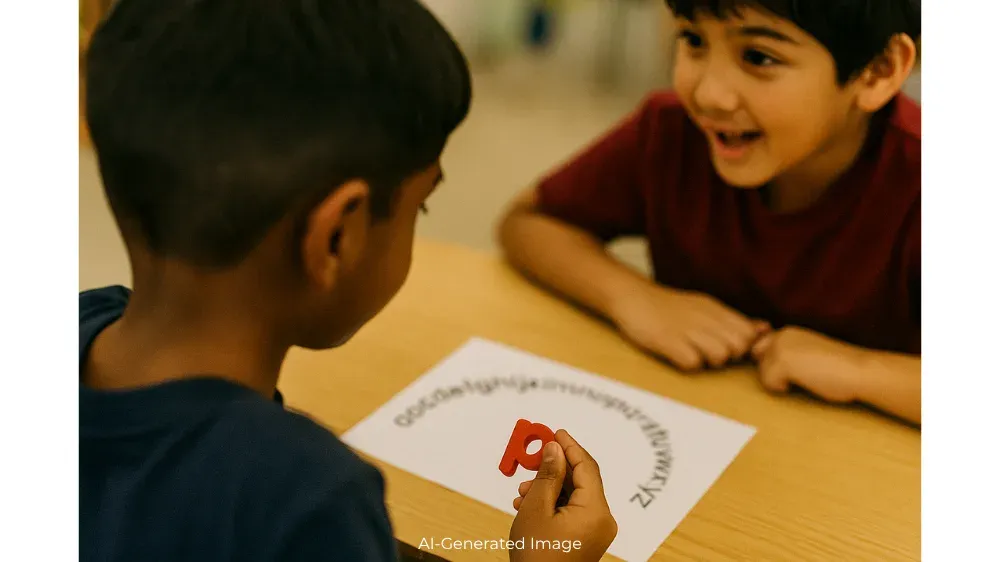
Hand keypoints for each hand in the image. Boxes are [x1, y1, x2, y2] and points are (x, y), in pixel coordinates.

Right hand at [508, 430, 616, 561]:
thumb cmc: (536, 556)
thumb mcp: (536, 509)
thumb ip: (547, 475)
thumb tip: (554, 449)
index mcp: (596, 511)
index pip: (587, 467)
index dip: (570, 446)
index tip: (555, 432)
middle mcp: (602, 520)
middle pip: (582, 480)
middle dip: (555, 468)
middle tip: (533, 457)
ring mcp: (596, 532)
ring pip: (575, 496)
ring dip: (550, 487)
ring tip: (523, 491)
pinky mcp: (587, 539)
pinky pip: (573, 511)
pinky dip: (554, 504)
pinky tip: (529, 504)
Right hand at [610, 283, 769, 369]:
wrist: (632, 296)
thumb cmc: (668, 307)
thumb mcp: (704, 307)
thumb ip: (733, 320)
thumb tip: (765, 328)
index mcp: (715, 310)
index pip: (748, 333)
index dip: (742, 346)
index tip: (726, 348)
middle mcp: (705, 318)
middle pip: (738, 347)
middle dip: (729, 357)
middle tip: (708, 353)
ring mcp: (687, 330)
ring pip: (720, 356)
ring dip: (709, 362)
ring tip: (691, 354)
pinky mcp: (668, 341)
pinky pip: (692, 363)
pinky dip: (687, 364)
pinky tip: (677, 356)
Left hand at [751, 326, 865, 402]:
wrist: (859, 370)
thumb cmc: (837, 368)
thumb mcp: (807, 354)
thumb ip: (787, 353)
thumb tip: (761, 362)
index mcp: (788, 331)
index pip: (760, 349)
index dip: (771, 363)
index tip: (795, 369)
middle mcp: (781, 334)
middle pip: (757, 360)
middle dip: (771, 370)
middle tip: (799, 375)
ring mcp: (780, 347)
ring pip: (762, 372)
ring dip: (779, 380)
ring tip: (806, 378)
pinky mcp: (783, 361)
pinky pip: (768, 383)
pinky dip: (783, 388)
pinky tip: (804, 383)